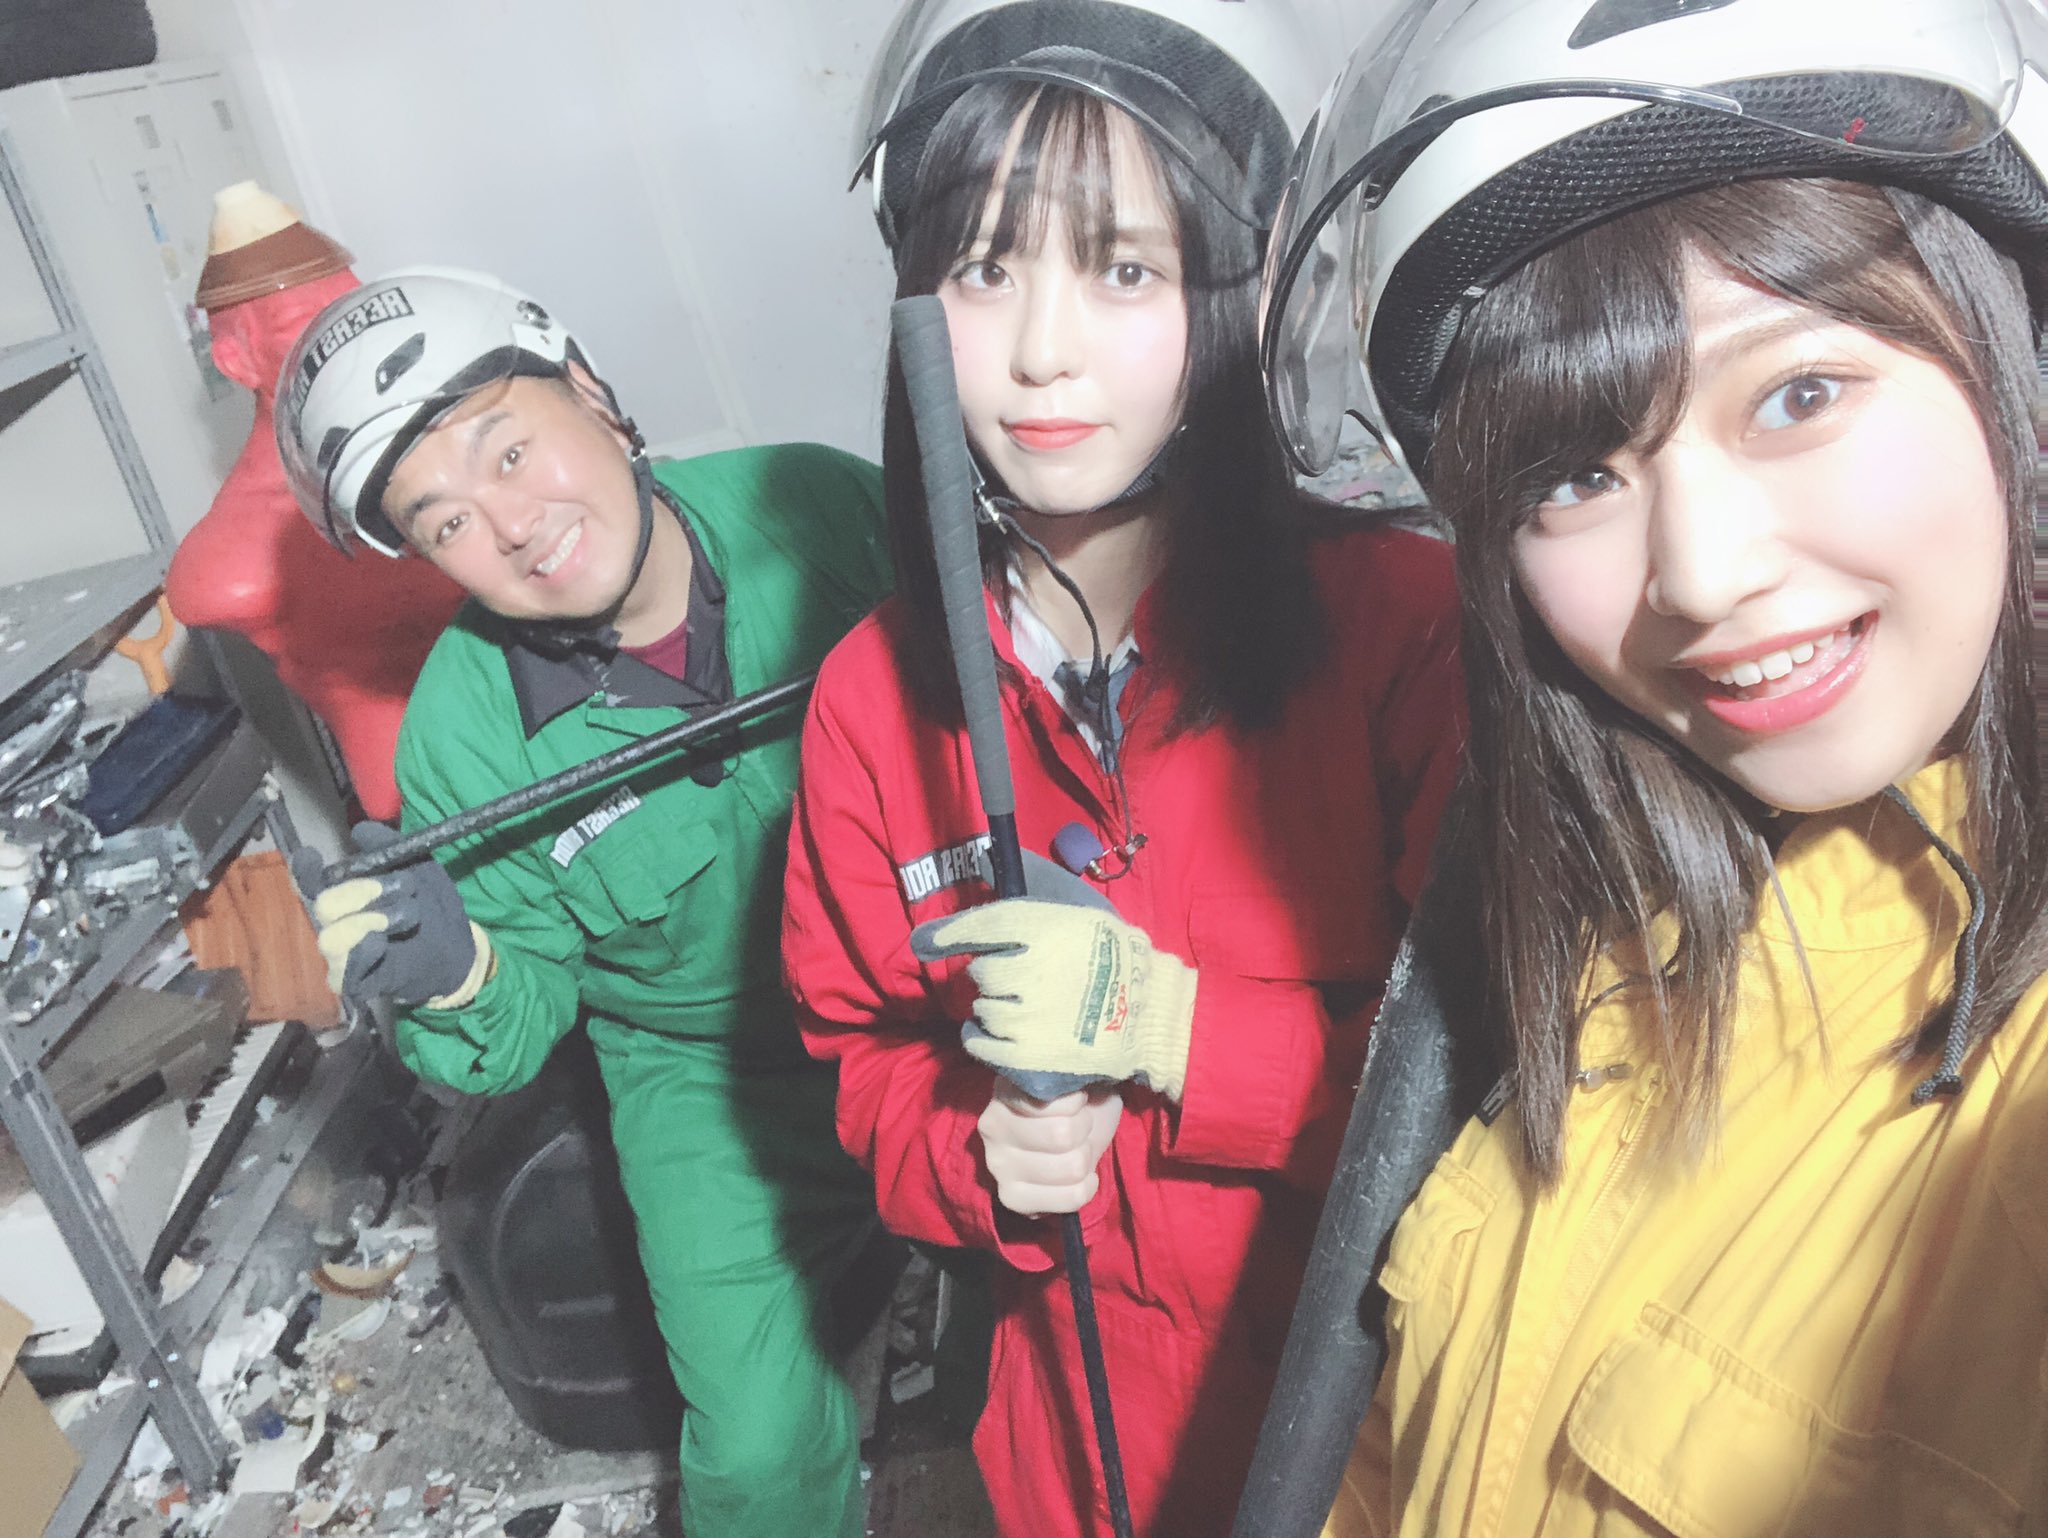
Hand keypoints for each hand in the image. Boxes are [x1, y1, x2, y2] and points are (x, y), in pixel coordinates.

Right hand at [290, 823, 489, 1007]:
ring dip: (373, 921)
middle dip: (362, 892)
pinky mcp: (356, 981)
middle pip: (325, 905)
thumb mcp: (420, 867)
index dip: (305, 870)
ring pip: (331, 938)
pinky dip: (363, 953)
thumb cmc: (433, 907)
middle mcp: (339, 923)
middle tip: (405, 889)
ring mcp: (345, 955)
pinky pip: (343, 973)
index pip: (312, 882)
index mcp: (349, 895)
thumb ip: (390, 847)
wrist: (459, 949)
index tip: (311, 854)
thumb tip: (360, 830)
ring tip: (408, 919)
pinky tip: (383, 944)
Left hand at [912, 898, 1196, 1100]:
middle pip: (981, 972)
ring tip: (1021, 1006)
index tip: (929, 941)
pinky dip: (981, 1039)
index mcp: (1046, 929)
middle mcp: (1032, 972)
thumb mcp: (1078, 911)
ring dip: (994, 1007)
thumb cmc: (1113, 955)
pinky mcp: (1029, 1056)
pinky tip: (997, 1032)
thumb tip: (983, 863)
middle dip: (993, 974)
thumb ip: (1034, 891)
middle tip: (1016, 978)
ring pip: (982, 1009)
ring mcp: (1029, 1017)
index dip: (952, 933)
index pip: (983, 927)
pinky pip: (981, 1045)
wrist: (1150, 1012)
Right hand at [977, 1080, 1122, 1216]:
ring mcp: (997, 1165)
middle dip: (1085, 1131)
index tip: (1077, 1101)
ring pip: (1071, 1167)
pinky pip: (1071, 1197)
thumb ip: (1074, 1075)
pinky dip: (1087, 1186)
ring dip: (1086, 1158)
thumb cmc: (1076, 1104)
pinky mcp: (1012, 1197)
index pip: (1049, 1099)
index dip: (1077, 1102)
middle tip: (1080, 1128)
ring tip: (1077, 1150)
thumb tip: (1077, 1086)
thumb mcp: (1076, 1078)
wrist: (1070, 1138)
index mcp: (1006, 1089)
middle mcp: (992, 1126)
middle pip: (1063, 1135)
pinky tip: (1081, 1176)